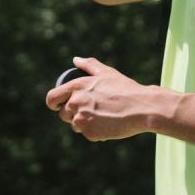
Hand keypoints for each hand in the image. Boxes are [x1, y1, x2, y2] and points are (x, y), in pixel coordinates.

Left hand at [45, 56, 167, 141]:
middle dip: (73, 113)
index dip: (53, 103)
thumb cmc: (126, 89)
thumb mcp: (107, 73)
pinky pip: (87, 134)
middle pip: (63, 114)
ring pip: (74, 125)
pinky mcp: (90, 133)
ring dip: (84, 123)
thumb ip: (89, 65)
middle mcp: (76, 103)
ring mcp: (82, 119)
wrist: (142, 108)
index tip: (58, 106)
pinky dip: (95, 132)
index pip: (52, 98)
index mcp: (77, 87)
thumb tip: (75, 60)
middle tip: (91, 111)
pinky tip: (108, 125)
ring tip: (102, 117)